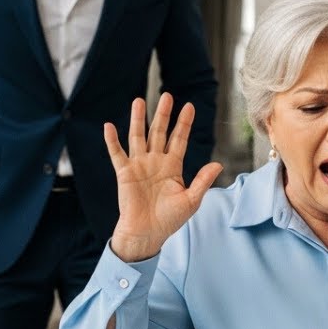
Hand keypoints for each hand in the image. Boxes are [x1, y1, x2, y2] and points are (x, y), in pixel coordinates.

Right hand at [105, 93, 222, 261]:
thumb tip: (218, 164)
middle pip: (160, 132)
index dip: (184, 123)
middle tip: (167, 95)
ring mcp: (139, 165)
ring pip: (138, 136)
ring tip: (139, 100)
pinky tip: (109, 126)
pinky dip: (112, 140)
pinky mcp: (124, 173)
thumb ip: (203, 180)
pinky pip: (117, 153)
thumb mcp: (191, 199)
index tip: (190, 106)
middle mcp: (156, 161)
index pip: (179, 139)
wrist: (148, 233)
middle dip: (163, 114)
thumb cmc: (170, 219)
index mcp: (173, 166)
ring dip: (138, 119)